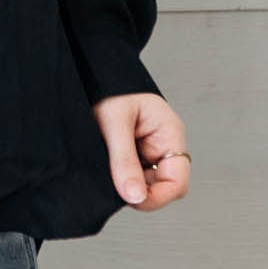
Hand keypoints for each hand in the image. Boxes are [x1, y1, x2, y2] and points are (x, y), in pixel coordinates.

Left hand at [93, 92, 190, 211]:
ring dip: (127, 183)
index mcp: (169, 134)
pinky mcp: (132, 151)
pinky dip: (119, 176)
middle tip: (113, 182)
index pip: (177, 182)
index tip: (132, 199)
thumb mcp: (115, 122)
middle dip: (139, 191)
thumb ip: (125, 161)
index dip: (157, 197)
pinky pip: (131, 174)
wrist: (90, 69)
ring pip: (145, 184)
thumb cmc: (108, 86)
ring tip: (106, 165)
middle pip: (162, 187)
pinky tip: (105, 164)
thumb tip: (135, 196)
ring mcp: (148, 149)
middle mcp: (162, 144)